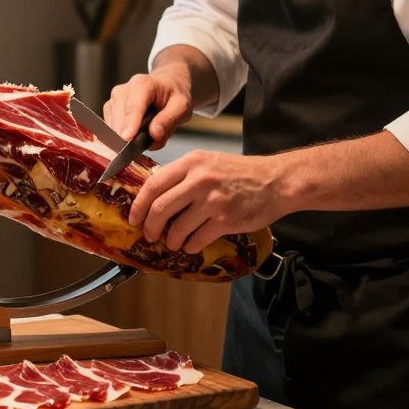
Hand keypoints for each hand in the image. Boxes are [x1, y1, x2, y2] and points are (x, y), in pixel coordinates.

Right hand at [103, 71, 192, 149]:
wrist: (166, 86)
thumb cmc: (173, 95)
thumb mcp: (182, 107)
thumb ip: (169, 120)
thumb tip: (154, 134)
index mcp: (142, 84)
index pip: (133, 107)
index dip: (130, 124)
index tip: (127, 139)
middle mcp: (123, 90)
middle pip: (120, 118)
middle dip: (131, 136)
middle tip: (149, 143)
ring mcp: (114, 99)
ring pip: (113, 125)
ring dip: (127, 137)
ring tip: (146, 135)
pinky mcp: (109, 109)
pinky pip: (111, 128)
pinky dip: (122, 136)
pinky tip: (136, 134)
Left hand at [128, 150, 286, 252]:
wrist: (275, 181)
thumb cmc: (239, 172)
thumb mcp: (207, 162)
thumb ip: (182, 175)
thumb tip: (154, 195)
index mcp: (191, 162)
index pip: (153, 184)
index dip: (139, 205)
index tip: (134, 218)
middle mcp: (199, 179)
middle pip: (160, 208)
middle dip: (150, 227)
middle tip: (150, 235)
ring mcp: (212, 200)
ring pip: (177, 228)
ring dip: (172, 240)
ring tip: (174, 242)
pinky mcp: (225, 219)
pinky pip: (197, 239)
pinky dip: (191, 246)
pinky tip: (192, 244)